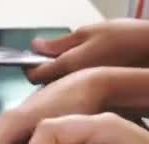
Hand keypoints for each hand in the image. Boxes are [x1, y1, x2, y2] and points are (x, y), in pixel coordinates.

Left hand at [27, 19, 148, 83]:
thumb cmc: (128, 39)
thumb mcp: (89, 32)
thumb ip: (59, 43)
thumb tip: (36, 46)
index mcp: (68, 65)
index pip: (34, 74)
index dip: (30, 66)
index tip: (32, 59)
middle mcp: (73, 84)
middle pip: (45, 84)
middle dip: (47, 73)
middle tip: (57, 59)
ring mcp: (84, 93)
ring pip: (61, 90)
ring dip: (61, 80)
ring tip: (77, 65)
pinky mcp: (95, 98)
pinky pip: (76, 95)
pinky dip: (76, 87)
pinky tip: (88, 76)